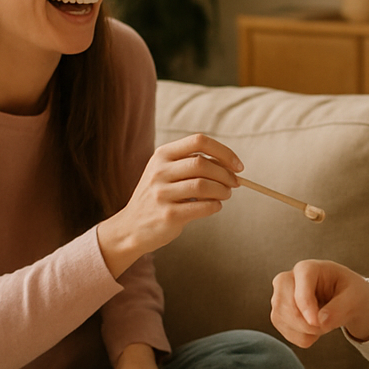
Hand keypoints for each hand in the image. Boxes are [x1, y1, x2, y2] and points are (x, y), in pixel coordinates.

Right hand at [96, 134, 241, 277]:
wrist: (131, 227)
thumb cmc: (158, 197)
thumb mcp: (166, 172)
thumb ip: (192, 164)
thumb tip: (230, 166)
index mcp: (162, 155)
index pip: (198, 141)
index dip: (223, 152)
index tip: (238, 165)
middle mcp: (159, 171)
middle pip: (202, 163)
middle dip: (226, 174)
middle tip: (235, 183)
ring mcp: (161, 193)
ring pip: (203, 185)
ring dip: (222, 190)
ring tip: (225, 195)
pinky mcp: (168, 215)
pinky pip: (202, 207)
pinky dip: (215, 206)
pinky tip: (214, 206)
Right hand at [269, 259, 368, 346]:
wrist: (346, 300)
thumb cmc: (349, 292)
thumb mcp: (355, 297)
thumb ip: (340, 308)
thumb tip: (321, 322)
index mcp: (307, 268)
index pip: (299, 285)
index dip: (305, 306)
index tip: (316, 323)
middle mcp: (288, 279)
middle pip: (283, 303)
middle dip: (305, 323)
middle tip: (326, 326)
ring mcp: (280, 297)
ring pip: (280, 319)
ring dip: (305, 331)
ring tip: (324, 325)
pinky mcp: (279, 315)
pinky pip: (285, 332)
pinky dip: (302, 337)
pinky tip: (315, 331)